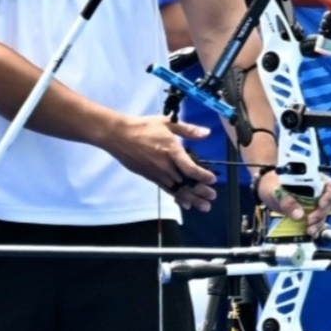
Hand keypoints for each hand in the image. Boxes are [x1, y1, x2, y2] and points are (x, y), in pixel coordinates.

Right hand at [103, 114, 217, 209]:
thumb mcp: (167, 123)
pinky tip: (185, 203)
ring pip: (177, 189)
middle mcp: (165, 166)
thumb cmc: (143, 127)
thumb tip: (206, 133)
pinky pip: (166, 189)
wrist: (117, 135)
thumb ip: (188, 130)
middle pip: (186, 182)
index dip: (203, 176)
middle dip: (200, 191)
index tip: (213, 179)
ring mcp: (156, 173)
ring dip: (191, 198)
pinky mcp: (149, 177)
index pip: (190, 169)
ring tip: (204, 207)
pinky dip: (177, 197)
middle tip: (212, 197)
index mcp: (172, 152)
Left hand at [255, 170, 330, 238]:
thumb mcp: (276, 190)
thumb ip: (286, 201)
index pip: (329, 185)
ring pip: (323, 212)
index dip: (329, 195)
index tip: (321, 204)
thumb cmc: (271, 184)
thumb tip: (299, 215)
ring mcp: (314, 201)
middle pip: (328, 201)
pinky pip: (317, 219)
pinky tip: (310, 232)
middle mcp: (317, 190)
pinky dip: (315, 226)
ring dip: (318, 222)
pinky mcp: (310, 211)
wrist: (267, 189)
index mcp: (312, 179)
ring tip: (310, 230)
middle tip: (310, 221)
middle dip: (321, 213)